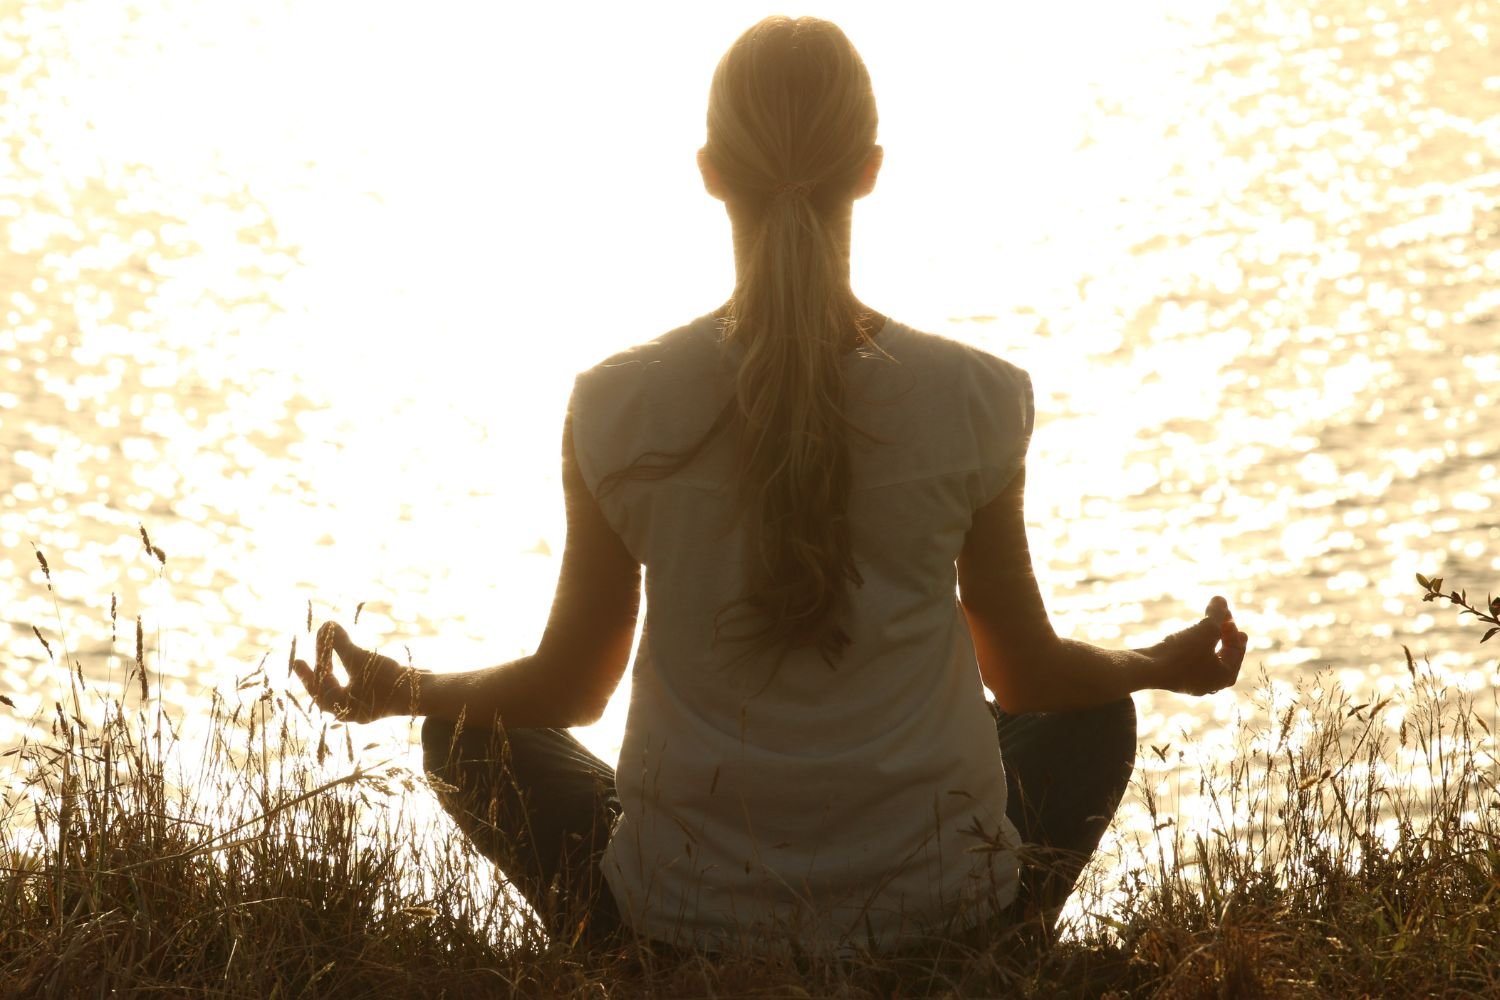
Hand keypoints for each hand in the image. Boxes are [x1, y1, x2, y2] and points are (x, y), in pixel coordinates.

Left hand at [292, 622, 421, 722]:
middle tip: (304, 661)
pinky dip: (351, 674)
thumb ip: (339, 644)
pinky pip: (357, 687)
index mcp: (342, 708)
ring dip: (335, 673)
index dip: (308, 673)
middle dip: (320, 673)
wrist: (422, 692)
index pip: (319, 689)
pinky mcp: (380, 699)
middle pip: (329, 692)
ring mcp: (368, 707)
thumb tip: (326, 625)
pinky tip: (353, 662)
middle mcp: (353, 712)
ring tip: (328, 660)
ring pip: (343, 690)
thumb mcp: (360, 659)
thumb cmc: (388, 680)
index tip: (297, 660)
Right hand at [1145, 596, 1247, 695]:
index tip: (1225, 613)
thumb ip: (1217, 614)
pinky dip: (1193, 647)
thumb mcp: (1205, 629)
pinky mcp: (1174, 678)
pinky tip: (1186, 637)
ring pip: (1206, 659)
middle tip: (1226, 622)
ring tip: (1205, 626)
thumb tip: (1221, 598)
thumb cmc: (1183, 652)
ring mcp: (1191, 683)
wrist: (1147, 669)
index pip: (1236, 650)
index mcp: (1224, 677)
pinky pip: (1190, 661)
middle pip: (1223, 656)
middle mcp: (1211, 684)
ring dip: (1208, 640)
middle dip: (1224, 636)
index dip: (1232, 628)